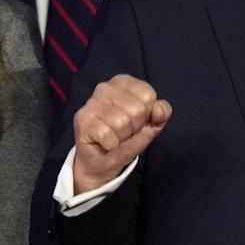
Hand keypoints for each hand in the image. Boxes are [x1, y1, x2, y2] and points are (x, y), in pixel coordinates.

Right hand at [72, 74, 171, 193]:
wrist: (103, 161)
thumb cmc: (126, 138)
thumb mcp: (151, 124)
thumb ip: (162, 113)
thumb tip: (158, 109)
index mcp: (123, 82)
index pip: (148, 95)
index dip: (147, 115)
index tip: (136, 121)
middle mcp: (105, 88)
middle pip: (136, 109)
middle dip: (134, 128)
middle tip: (124, 132)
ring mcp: (91, 102)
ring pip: (121, 123)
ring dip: (122, 137)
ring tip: (114, 137)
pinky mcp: (82, 119)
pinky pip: (107, 135)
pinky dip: (111, 145)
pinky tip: (104, 142)